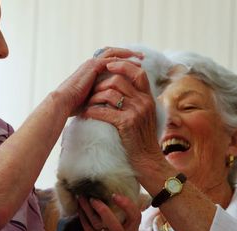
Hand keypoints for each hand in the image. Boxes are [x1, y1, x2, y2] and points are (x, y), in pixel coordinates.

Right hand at [54, 48, 143, 115]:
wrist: (64, 103)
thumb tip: (112, 104)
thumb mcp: (92, 99)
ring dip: (128, 54)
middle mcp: (91, 65)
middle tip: (142, 57)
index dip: (122, 61)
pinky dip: (122, 59)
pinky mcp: (93, 66)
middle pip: (112, 53)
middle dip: (128, 54)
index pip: (108, 61)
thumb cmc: (75, 106)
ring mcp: (92, 64)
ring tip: (140, 57)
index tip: (135, 64)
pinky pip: (111, 59)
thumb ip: (101, 96)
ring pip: (113, 53)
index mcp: (91, 71)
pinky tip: (133, 63)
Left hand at [78, 194, 140, 230]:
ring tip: (82, 198)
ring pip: (97, 225)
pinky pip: (88, 229)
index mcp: (132, 229)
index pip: (135, 217)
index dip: (127, 205)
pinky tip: (80, 209)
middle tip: (93, 198)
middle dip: (103, 210)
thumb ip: (126, 210)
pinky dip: (82, 217)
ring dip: (87, 210)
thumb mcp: (124, 224)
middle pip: (114, 224)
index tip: (115, 195)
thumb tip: (124, 185)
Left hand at [83, 55, 165, 176]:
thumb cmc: (142, 138)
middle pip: (118, 80)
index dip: (123, 66)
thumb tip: (122, 87)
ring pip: (110, 93)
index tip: (109, 65)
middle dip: (101, 84)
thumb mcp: (146, 115)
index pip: (138, 72)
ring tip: (89, 104)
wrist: (147, 159)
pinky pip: (105, 111)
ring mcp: (136, 112)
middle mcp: (144, 101)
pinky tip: (87, 113)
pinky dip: (92, 110)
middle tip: (92, 92)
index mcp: (148, 97)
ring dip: (95, 97)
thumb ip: (137, 100)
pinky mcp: (127, 123)